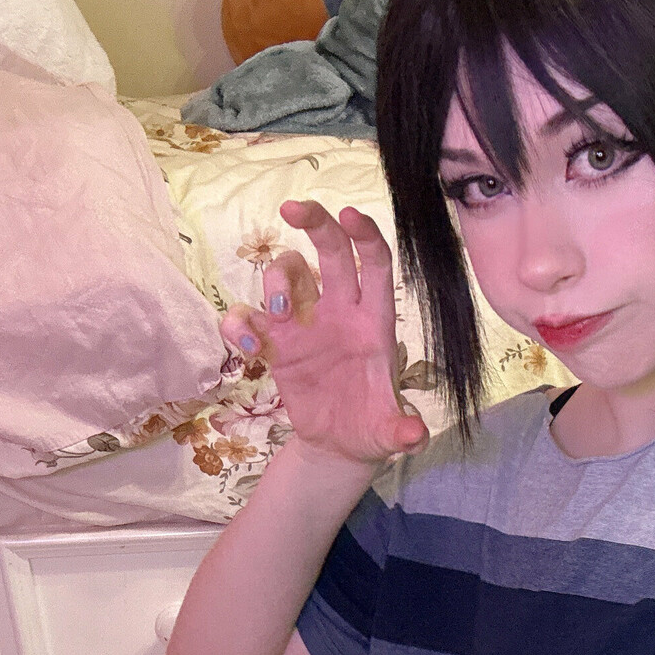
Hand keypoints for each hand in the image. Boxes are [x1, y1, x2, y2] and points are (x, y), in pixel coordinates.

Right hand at [220, 200, 429, 467]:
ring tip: (277, 317)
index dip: (365, 237)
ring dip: (276, 283)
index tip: (350, 215)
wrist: (339, 446)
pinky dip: (240, 325)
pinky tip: (250, 351)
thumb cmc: (371, 428)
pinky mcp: (275, 344)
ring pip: (287, 274)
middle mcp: (339, 312)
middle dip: (314, 223)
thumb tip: (413, 437)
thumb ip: (401, 431)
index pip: (374, 266)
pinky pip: (248, 318)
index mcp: (373, 322)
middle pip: (329, 252)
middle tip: (292, 208)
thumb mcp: (389, 433)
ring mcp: (304, 324)